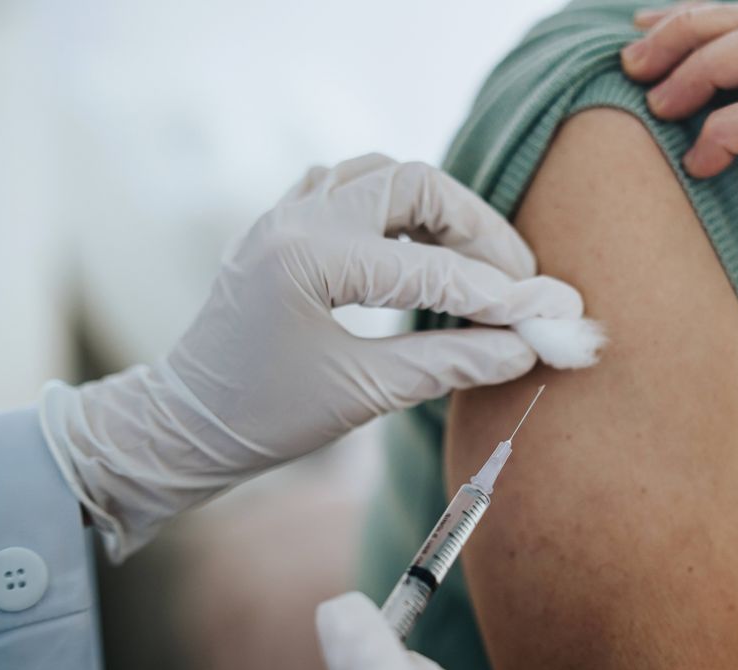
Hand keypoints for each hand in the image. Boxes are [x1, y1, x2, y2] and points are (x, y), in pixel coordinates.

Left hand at [41, 154, 581, 556]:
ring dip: (438, 212)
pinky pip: (351, 189)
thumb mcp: (364, 394)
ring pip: (383, 175)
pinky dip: (397, 211)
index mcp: (310, 258)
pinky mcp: (283, 225)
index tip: (554, 313)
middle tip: (517, 279)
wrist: (184, 425)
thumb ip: (450, 363)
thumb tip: (524, 350)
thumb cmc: (263, 418)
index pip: (433, 268)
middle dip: (475, 229)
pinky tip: (420, 250)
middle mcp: (296, 218)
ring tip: (477, 265)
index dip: (502, 295)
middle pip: (414, 183)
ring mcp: (284, 214)